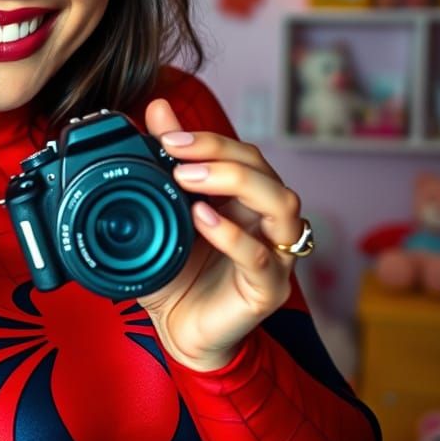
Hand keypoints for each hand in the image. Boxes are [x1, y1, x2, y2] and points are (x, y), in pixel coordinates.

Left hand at [134, 98, 304, 370]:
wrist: (178, 331)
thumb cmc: (176, 272)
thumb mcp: (161, 212)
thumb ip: (164, 162)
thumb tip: (157, 109)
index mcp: (245, 200)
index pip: (242, 154)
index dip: (208, 139)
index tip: (167, 134)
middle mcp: (266, 221)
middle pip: (264, 170)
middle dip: (220, 152)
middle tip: (174, 152)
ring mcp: (275, 254)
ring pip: (282, 203)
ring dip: (235, 182)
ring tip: (188, 179)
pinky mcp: (269, 288)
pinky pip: (262, 256)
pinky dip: (232, 235)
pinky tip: (202, 221)